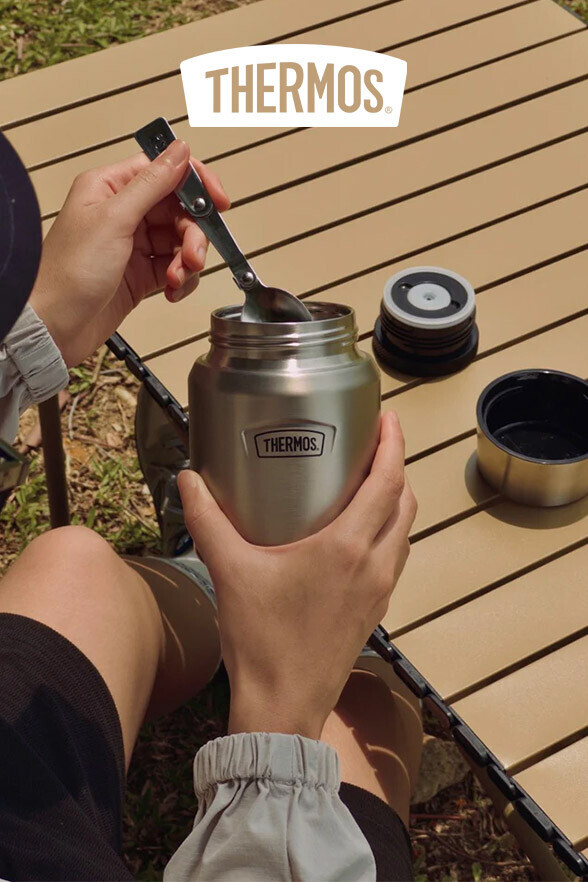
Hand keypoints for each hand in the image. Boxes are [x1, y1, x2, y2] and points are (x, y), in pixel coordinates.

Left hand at [29, 140, 229, 366]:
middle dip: (192, 234)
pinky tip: (173, 290)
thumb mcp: (114, 219)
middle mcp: (123, 213)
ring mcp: (133, 245)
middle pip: (178, 210)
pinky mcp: (141, 275)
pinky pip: (175, 268)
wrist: (56, 325)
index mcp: (110, 188)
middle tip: (193, 255)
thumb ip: (152, 184)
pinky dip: (181, 280)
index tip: (218, 201)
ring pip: (180, 242)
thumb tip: (180, 151)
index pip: (164, 172)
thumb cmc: (69, 273)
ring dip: (187, 261)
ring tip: (177, 278)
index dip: (195, 184)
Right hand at [178, 412, 415, 739]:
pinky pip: (394, 559)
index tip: (389, 420)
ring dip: (397, 502)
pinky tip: (357, 535)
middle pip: (405, 503)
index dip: (394, 446)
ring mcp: (379, 591)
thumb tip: (188, 480)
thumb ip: (208, 521)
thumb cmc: (261, 641)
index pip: (386, 484)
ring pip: (404, 532)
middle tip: (376, 445)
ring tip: (371, 483)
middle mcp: (373, 566)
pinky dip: (388, 534)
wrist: (284, 706)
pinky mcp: (375, 612)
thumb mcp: (230, 572)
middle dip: (397, 468)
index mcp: (346, 548)